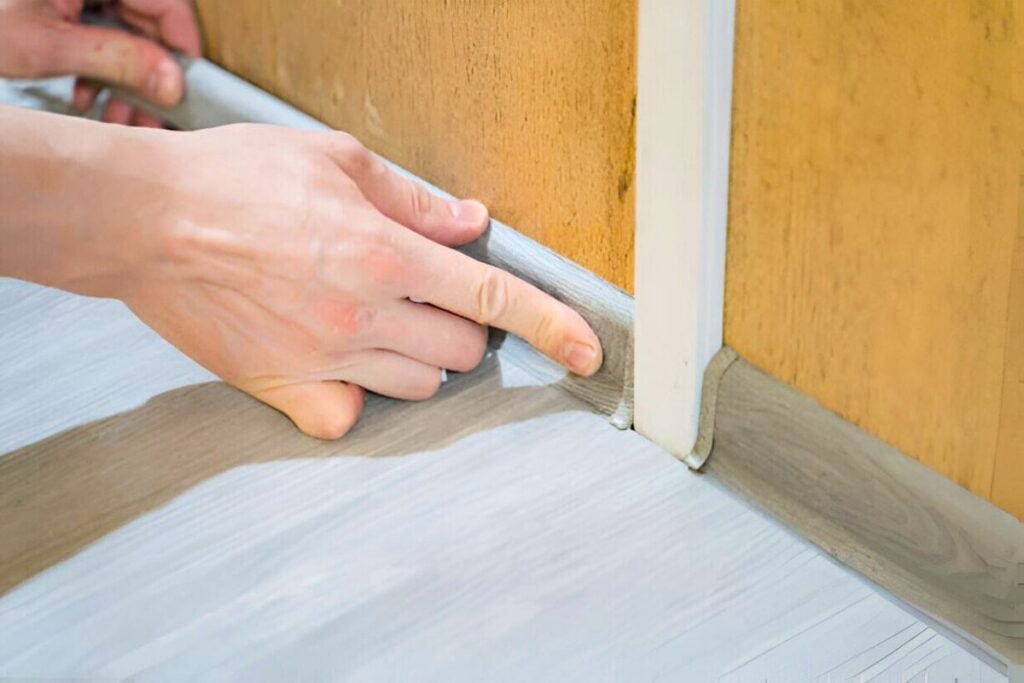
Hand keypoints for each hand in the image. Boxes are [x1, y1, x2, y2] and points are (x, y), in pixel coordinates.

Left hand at [0, 0, 200, 125]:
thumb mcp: (46, 45)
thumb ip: (117, 60)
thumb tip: (173, 82)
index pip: (167, 1)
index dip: (181, 48)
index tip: (183, 91)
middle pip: (146, 18)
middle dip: (147, 73)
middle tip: (148, 119)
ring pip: (122, 28)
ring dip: (122, 77)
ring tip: (116, 117)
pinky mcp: (57, 1)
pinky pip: (95, 29)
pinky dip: (96, 65)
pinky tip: (84, 96)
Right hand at [87, 124, 603, 437]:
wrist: (143, 219)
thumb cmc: (234, 179)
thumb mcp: (334, 162)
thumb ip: (413, 199)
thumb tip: (470, 219)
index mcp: (384, 252)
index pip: (492, 295)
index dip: (552, 325)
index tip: (588, 351)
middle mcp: (363, 312)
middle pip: (464, 350)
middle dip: (461, 324)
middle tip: (423, 295)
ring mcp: (325, 358)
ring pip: (419, 385)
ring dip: (418, 356)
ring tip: (376, 319)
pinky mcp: (285, 388)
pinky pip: (351, 418)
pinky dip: (359, 397)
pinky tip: (340, 363)